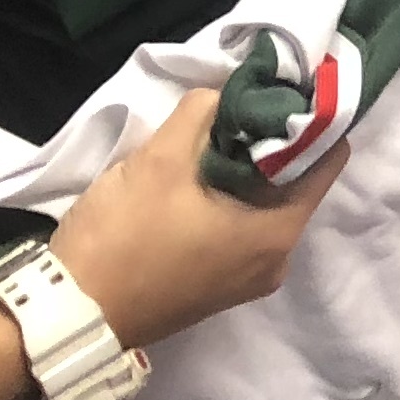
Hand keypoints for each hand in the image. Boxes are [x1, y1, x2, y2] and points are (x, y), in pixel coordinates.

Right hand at [51, 89, 340, 349]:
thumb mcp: (162, 157)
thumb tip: (228, 93)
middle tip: (236, 100)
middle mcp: (276, 261)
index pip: (329, 156)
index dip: (310, 112)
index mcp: (278, 232)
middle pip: (294, 180)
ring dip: (241, 166)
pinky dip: (225, 196)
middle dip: (269, 137)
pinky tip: (193, 172)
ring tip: (208, 131)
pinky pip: (238, 227)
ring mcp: (245, 279)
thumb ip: (205, 111)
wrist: (70, 316)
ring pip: (262, 203)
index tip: (280, 83)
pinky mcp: (216, 286)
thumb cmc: (123, 236)